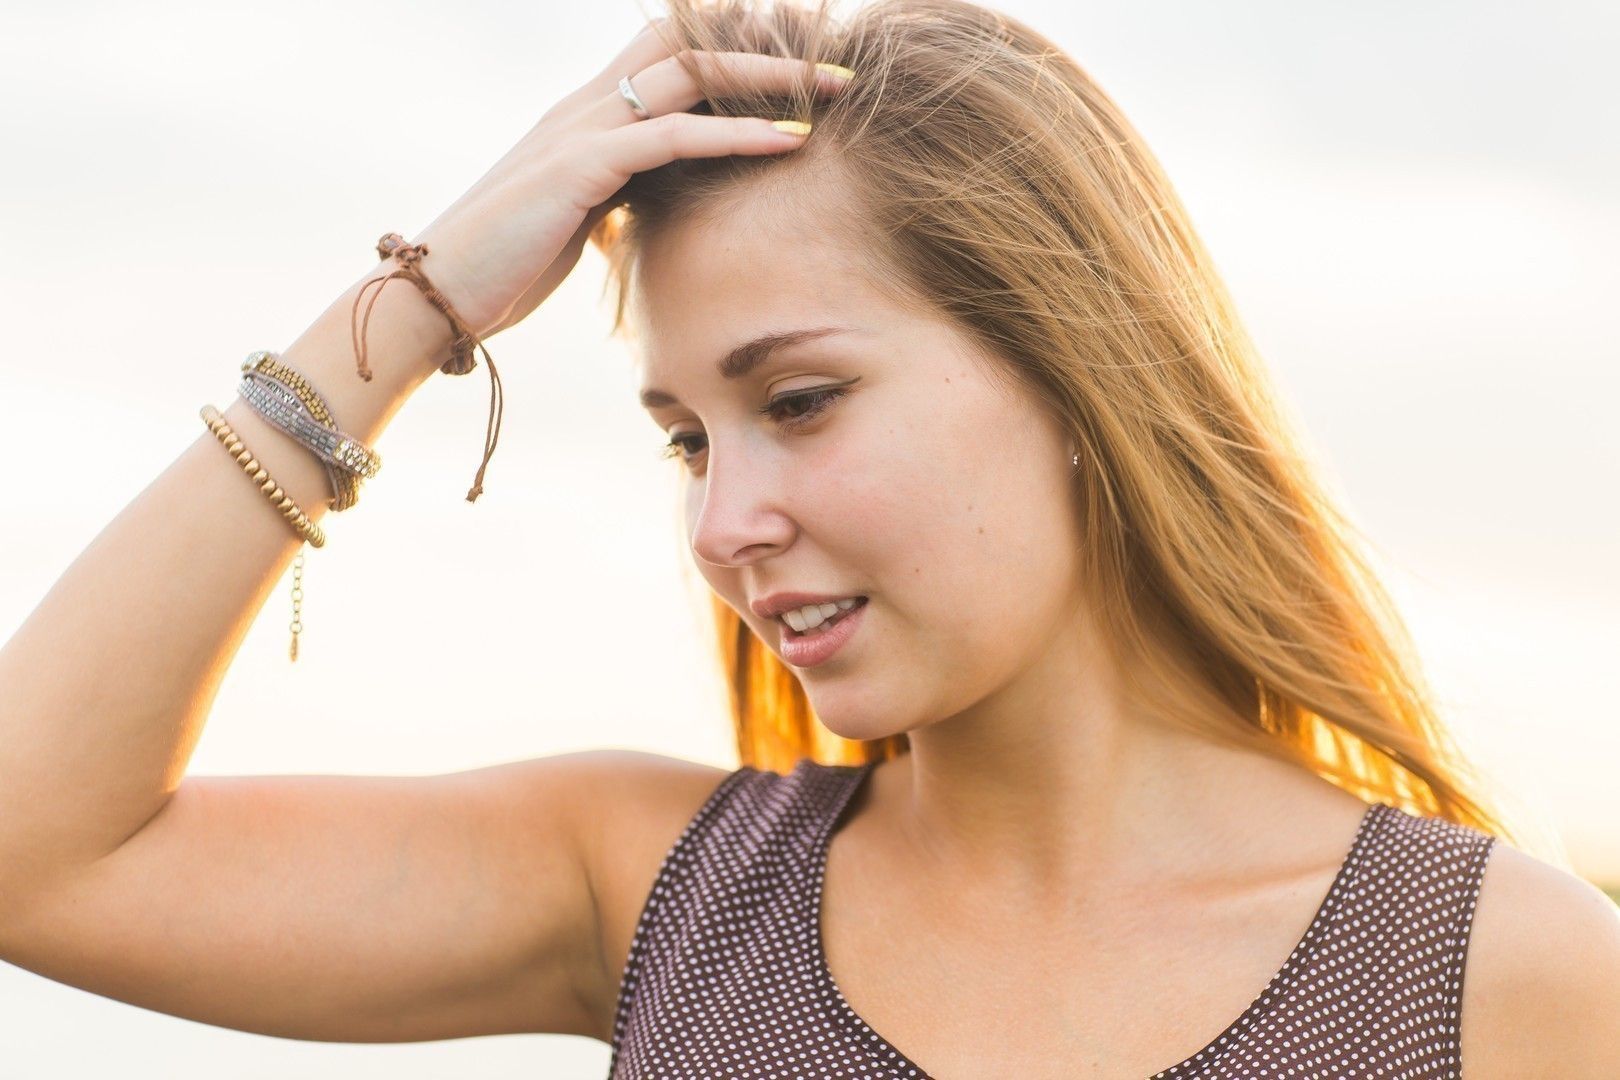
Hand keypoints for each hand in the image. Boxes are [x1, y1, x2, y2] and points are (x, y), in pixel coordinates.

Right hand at [401, 20, 852, 340]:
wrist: (430, 298)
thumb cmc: (500, 272)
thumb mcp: (572, 225)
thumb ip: (611, 200)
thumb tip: (646, 210)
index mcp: (584, 117)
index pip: (665, 52)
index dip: (730, 46)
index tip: (796, 63)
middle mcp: (584, 107)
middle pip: (686, 43)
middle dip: (763, 44)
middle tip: (832, 59)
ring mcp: (581, 130)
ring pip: (690, 74)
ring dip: (771, 77)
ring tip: (836, 89)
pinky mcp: (580, 168)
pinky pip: (675, 135)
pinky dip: (739, 134)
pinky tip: (792, 140)